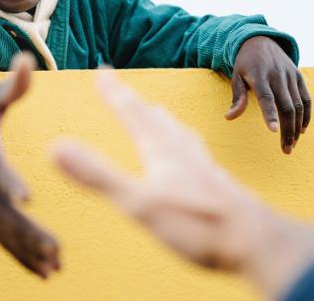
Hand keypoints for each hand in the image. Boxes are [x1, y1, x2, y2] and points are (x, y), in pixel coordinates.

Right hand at [53, 72, 313, 296]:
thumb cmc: (199, 225)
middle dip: (135, 104)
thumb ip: (98, 176)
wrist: (257, 243)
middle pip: (155, 120)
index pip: (132, 115)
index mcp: (161, 153)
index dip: (114, 93)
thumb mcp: (138, 203)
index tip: (102, 70)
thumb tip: (56, 147)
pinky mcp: (219, 189)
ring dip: (164, 121)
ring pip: (180, 135)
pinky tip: (197, 161)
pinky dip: (188, 147)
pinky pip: (198, 156)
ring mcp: (204, 170)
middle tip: (123, 90)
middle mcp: (184, 154)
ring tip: (160, 114)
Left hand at [226, 36, 311, 153]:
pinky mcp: (299, 76)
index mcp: (259, 75)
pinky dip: (306, 115)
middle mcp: (277, 75)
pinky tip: (301, 130)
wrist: (261, 40)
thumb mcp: (236, 77)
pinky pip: (306, 99)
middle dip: (287, 130)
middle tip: (286, 150)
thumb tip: (229, 117)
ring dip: (297, 127)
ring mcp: (290, 75)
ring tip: (292, 144)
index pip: (266, 97)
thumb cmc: (245, 64)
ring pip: (299, 105)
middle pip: (286, 106)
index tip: (273, 132)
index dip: (270, 114)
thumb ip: (237, 98)